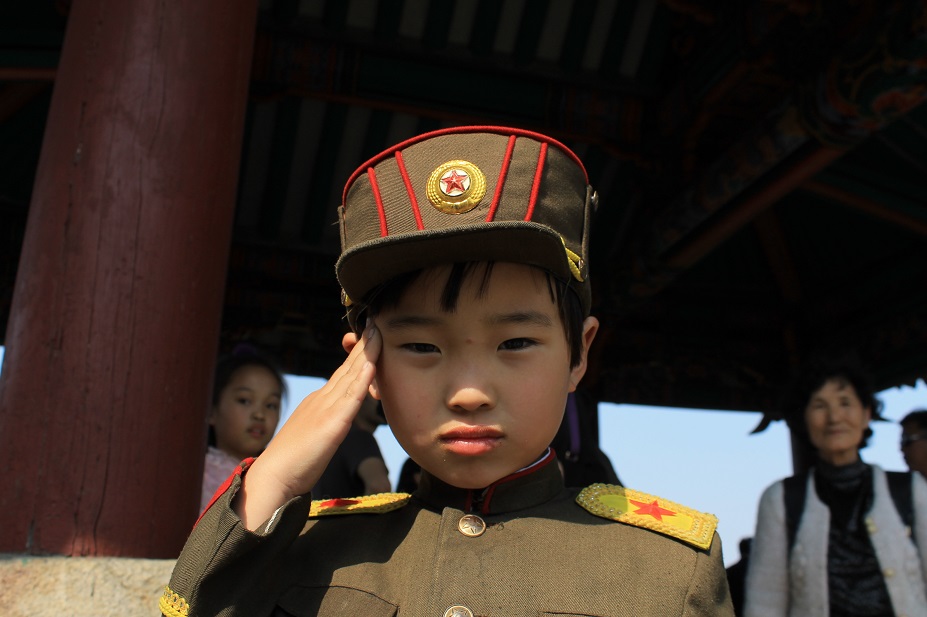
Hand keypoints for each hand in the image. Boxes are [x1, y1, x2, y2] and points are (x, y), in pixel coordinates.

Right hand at [233, 321, 380, 528]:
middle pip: (348, 367)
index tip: (370, 336)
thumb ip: (327, 424)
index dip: (358, 355)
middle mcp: (322, 399)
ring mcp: (326, 408)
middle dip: (364, 345)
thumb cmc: (293, 463)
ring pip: (351, 375)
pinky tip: (373, 363)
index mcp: (318, 402)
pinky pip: (352, 397)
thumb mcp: (315, 436)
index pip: (343, 373)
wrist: (274, 476)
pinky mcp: (332, 423)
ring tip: (379, 332)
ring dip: (367, 353)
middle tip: (377, 323)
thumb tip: (336, 423)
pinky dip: (363, 378)